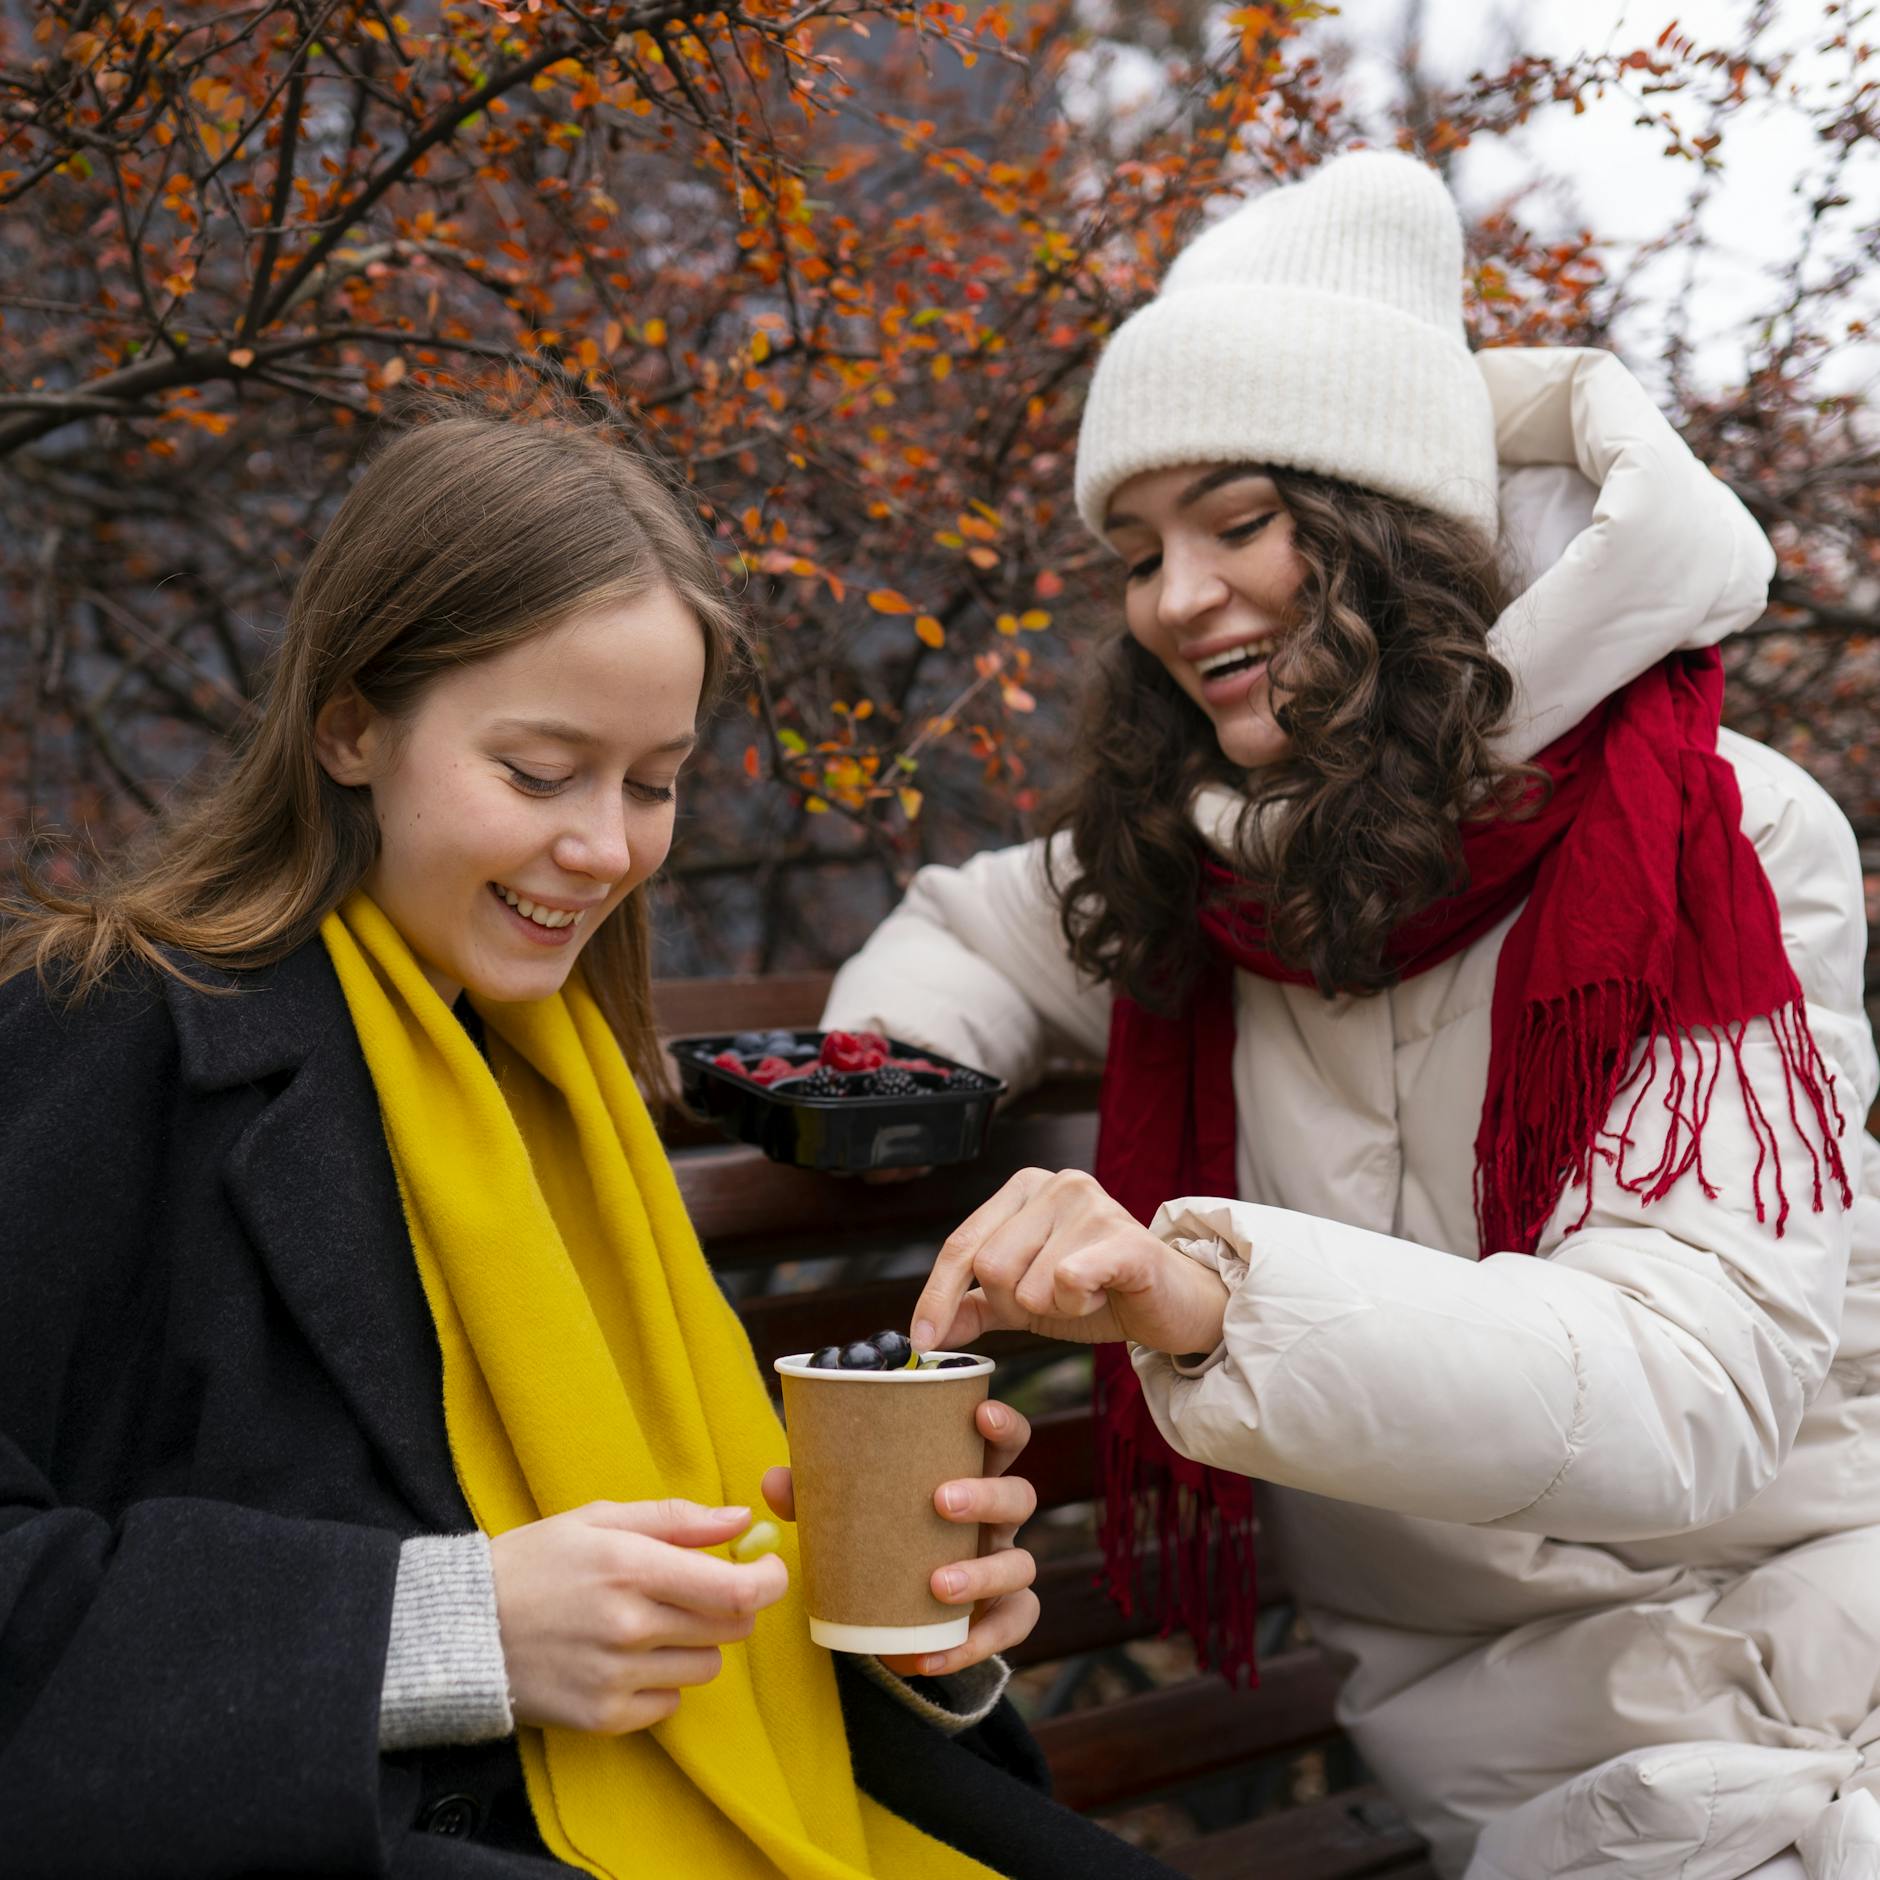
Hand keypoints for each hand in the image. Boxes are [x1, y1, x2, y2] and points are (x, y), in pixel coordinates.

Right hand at [489, 1500, 788, 1734]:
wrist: (463, 1631)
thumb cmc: (535, 1563)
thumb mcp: (599, 1520)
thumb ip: (676, 1519)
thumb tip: (741, 1517)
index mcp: (632, 1567)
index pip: (735, 1590)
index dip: (767, 1582)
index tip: (768, 1571)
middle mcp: (629, 1625)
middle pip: (730, 1627)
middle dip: (728, 1606)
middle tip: (693, 1592)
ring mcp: (617, 1676)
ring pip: (706, 1665)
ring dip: (694, 1644)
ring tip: (647, 1625)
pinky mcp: (603, 1717)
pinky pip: (670, 1702)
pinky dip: (661, 1681)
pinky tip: (623, 1659)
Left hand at [761, 1396, 1038, 1678]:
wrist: (892, 1612)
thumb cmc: (878, 1535)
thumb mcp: (847, 1511)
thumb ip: (813, 1493)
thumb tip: (774, 1480)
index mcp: (968, 1475)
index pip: (1004, 1440)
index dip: (1003, 1424)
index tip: (980, 1413)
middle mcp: (995, 1520)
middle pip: (1020, 1496)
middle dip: (987, 1495)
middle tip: (941, 1501)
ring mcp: (1002, 1568)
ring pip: (1021, 1566)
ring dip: (983, 1573)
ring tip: (937, 1585)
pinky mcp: (999, 1618)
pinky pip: (1009, 1630)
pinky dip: (975, 1646)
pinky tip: (929, 1658)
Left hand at [910, 1167, 1230, 1356]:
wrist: (1172, 1306)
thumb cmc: (1098, 1294)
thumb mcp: (1026, 1300)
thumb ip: (975, 1307)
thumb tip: (925, 1333)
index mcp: (1024, 1189)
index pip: (960, 1244)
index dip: (937, 1295)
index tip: (923, 1341)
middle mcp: (1056, 1184)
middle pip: (990, 1267)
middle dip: (1015, 1304)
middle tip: (1055, 1300)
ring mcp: (1093, 1205)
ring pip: (1027, 1285)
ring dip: (1054, 1308)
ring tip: (1086, 1295)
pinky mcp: (1125, 1239)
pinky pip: (1067, 1281)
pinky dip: (1078, 1304)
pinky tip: (1102, 1295)